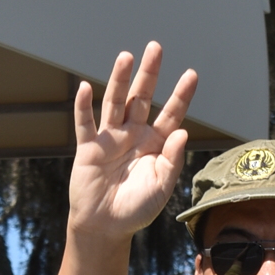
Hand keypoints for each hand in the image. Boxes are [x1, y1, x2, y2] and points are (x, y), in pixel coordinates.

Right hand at [69, 44, 197, 242]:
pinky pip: (85, 124)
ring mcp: (111, 139)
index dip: (181, 95)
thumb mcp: (162, 187)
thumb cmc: (136, 209)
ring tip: (126, 57)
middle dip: (149, 74)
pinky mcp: (89, 148)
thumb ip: (172, 160)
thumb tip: (182, 131)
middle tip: (156, 47)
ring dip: (119, 80)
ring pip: (115, 102)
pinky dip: (83, 106)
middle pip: (142, 98)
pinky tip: (84, 88)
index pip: (171, 114)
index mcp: (155, 144)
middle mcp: (134, 135)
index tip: (192, 74)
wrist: (105, 227)